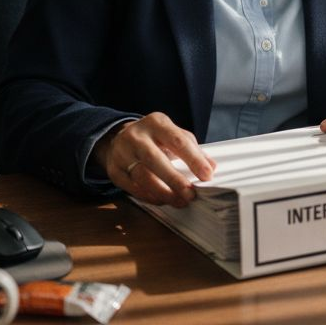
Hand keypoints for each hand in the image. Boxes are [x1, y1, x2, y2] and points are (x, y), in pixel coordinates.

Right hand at [94, 113, 216, 207]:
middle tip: (191, 195)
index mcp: (156, 123)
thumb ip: (192, 149)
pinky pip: (132, 187)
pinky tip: (163, 200)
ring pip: (142, 176)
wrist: (119, 138)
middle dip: (175, 180)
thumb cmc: (154, 138)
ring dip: (163, 193)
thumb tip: (211, 167)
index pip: (177, 140)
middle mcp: (136, 136)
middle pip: (155, 159)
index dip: (194, 159)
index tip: (207, 175)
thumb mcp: (173, 134)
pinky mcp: (114, 170)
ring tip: (179, 201)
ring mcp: (122, 153)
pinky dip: (150, 196)